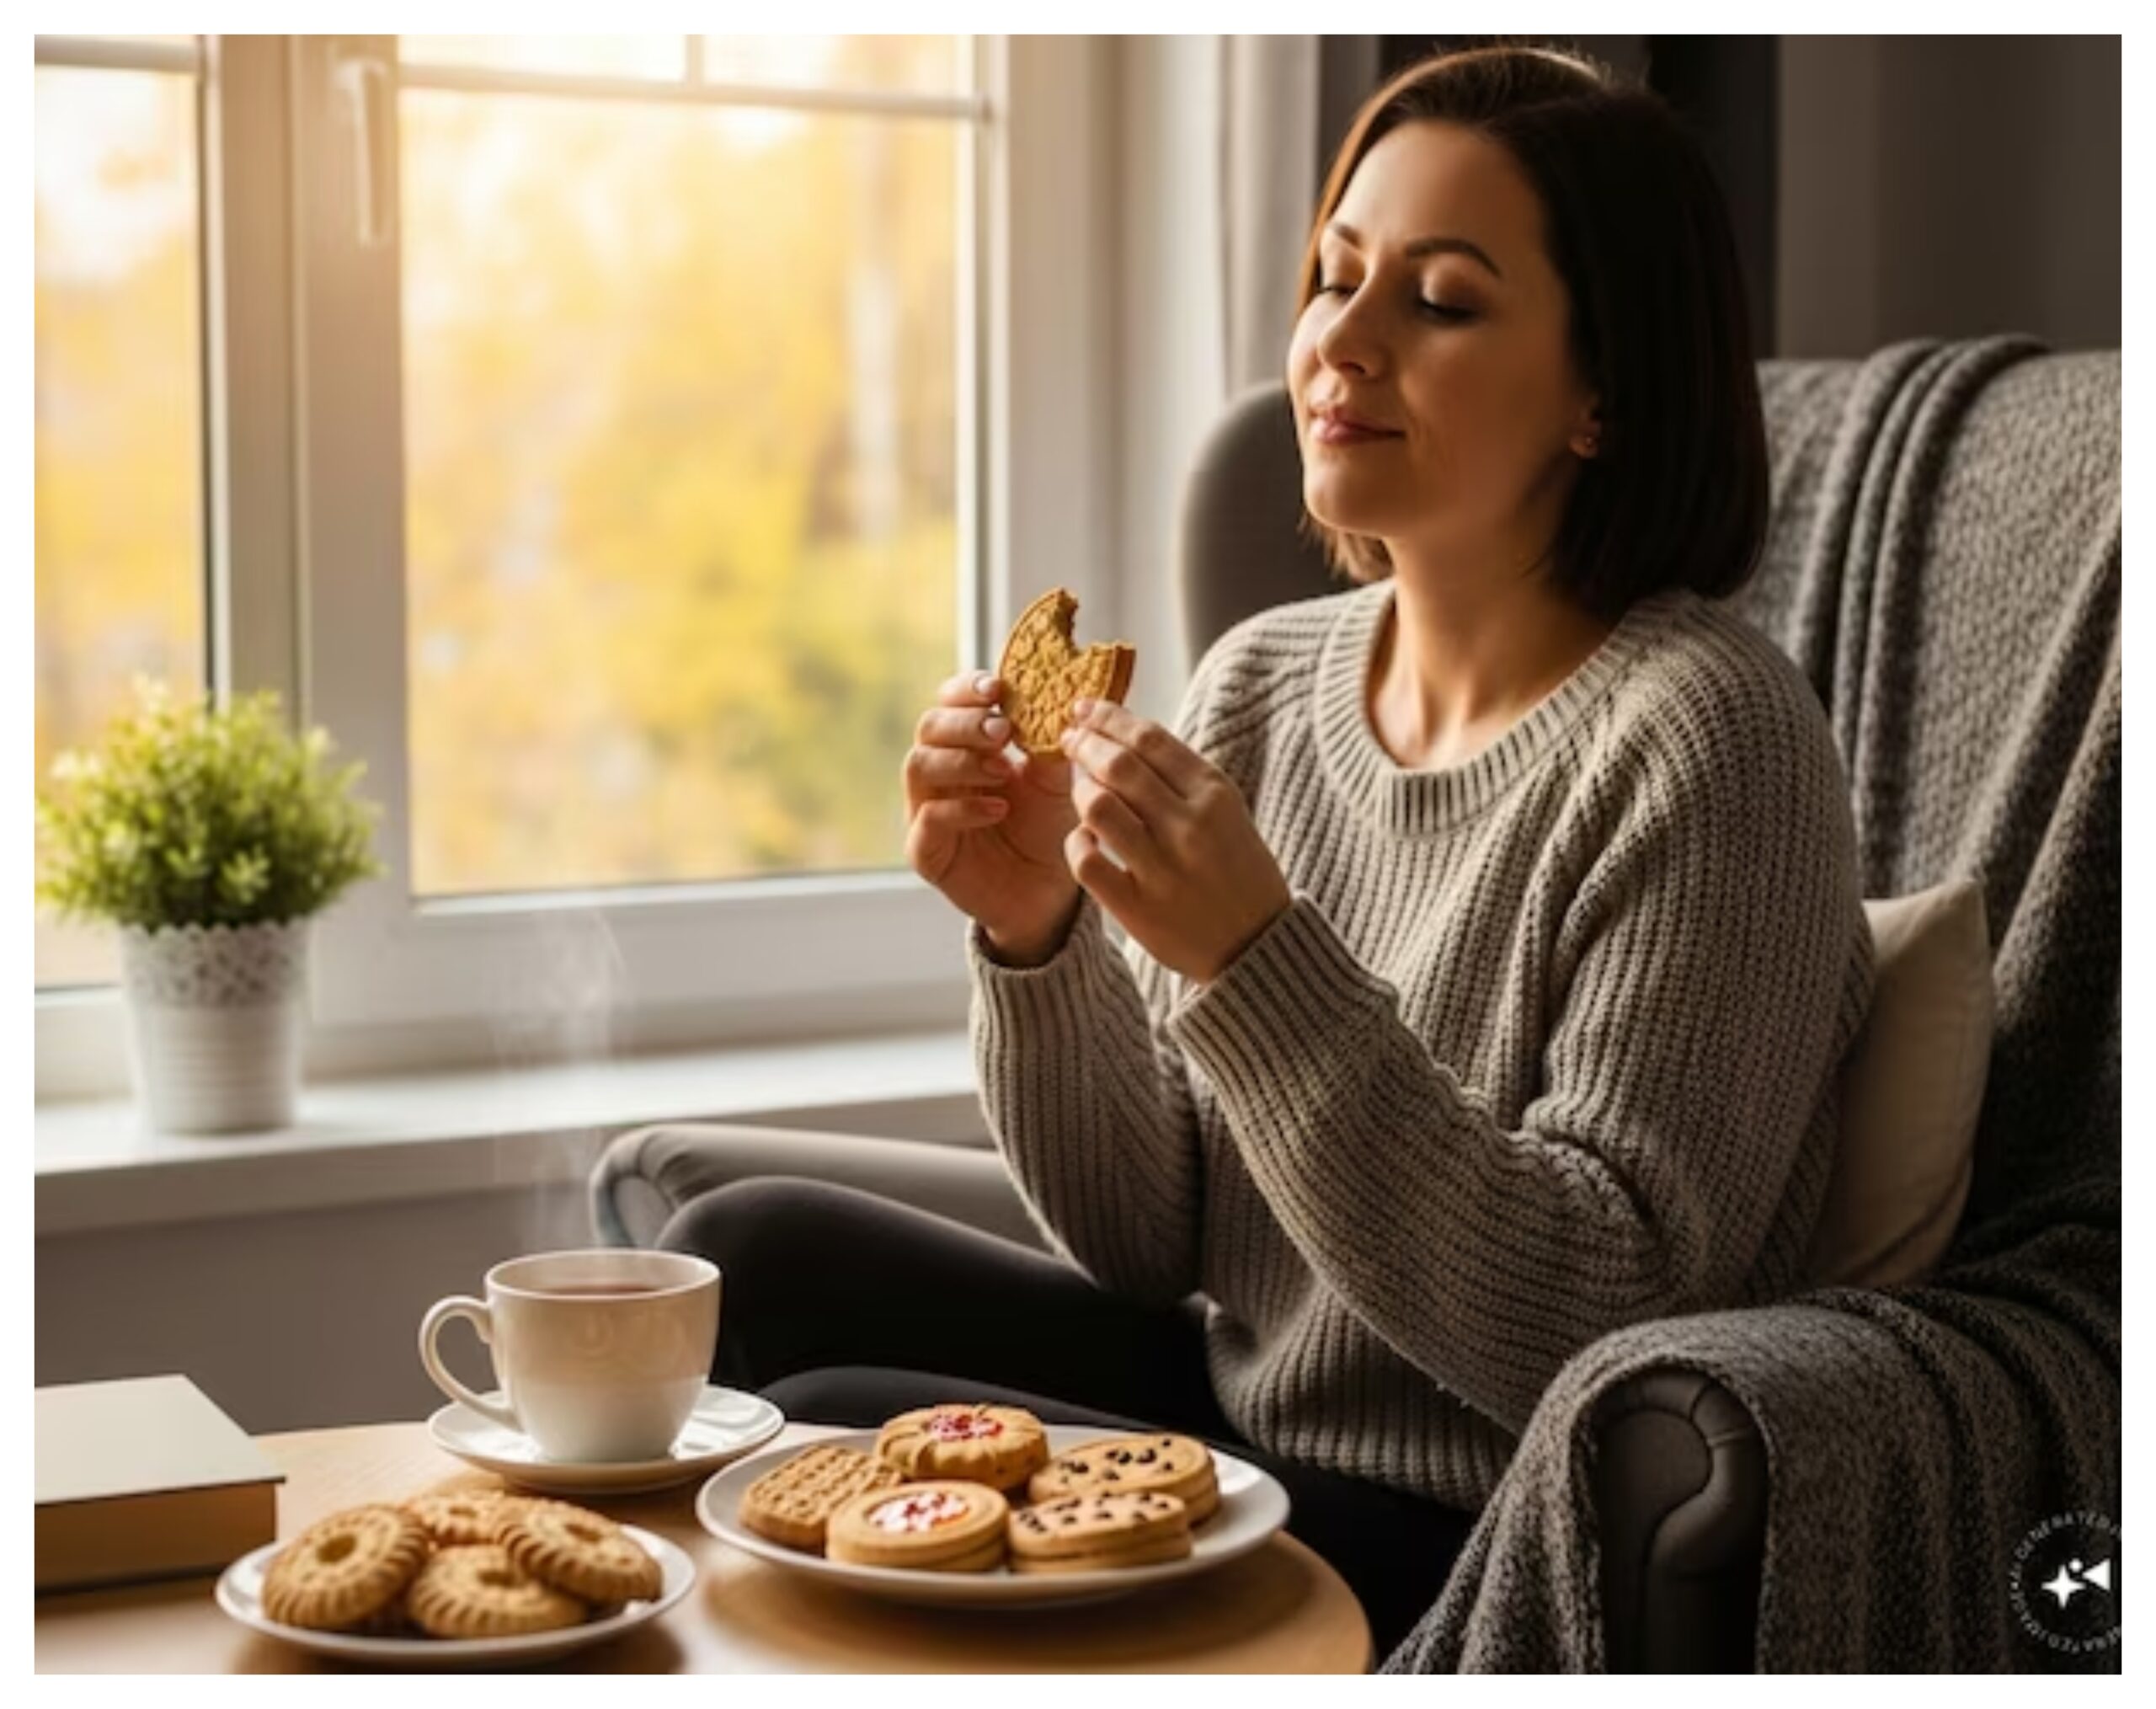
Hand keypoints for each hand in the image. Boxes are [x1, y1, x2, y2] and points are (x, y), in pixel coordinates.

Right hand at [902, 670, 1082, 958]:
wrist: (1047, 893)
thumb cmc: (1045, 829)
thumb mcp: (1054, 781)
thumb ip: (1047, 744)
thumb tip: (1053, 702)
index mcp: (966, 745)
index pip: (949, 702)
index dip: (966, 689)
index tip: (997, 687)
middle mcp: (939, 772)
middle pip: (928, 727)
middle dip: (965, 722)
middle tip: (1003, 730)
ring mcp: (925, 810)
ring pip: (918, 766)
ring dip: (962, 760)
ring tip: (1004, 769)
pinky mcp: (925, 850)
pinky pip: (929, 819)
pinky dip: (963, 808)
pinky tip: (999, 809)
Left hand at [1057, 696, 1291, 983]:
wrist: (1256, 943)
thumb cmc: (1236, 869)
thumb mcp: (1225, 812)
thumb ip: (1181, 776)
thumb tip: (1123, 733)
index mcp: (1214, 795)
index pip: (1150, 739)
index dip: (1108, 717)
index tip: (1084, 708)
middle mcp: (1190, 827)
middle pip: (1119, 765)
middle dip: (1084, 743)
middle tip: (1069, 738)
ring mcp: (1164, 869)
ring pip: (1098, 807)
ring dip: (1078, 788)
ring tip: (1077, 786)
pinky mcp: (1138, 908)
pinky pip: (1087, 861)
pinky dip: (1076, 841)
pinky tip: (1083, 837)